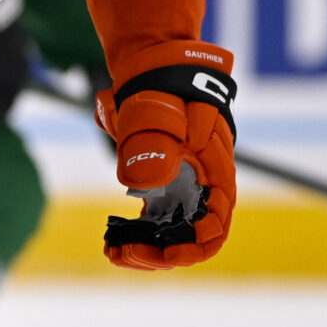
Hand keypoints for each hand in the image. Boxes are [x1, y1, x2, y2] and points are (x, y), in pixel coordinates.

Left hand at [96, 39, 237, 270]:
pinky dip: (137, 234)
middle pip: (190, 239)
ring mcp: (183, 189)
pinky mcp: (164, 187)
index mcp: (215, 177)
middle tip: (122, 254)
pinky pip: (155, 222)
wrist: (155, 70)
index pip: (214, 229)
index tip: (164, 256)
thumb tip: (139, 184)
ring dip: (145, 249)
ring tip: (113, 252)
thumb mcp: (158, 115)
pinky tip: (112, 239)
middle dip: (158, 253)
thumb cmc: (163, 91)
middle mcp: (203, 190)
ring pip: (170, 234)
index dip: (192, 250)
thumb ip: (153, 148)